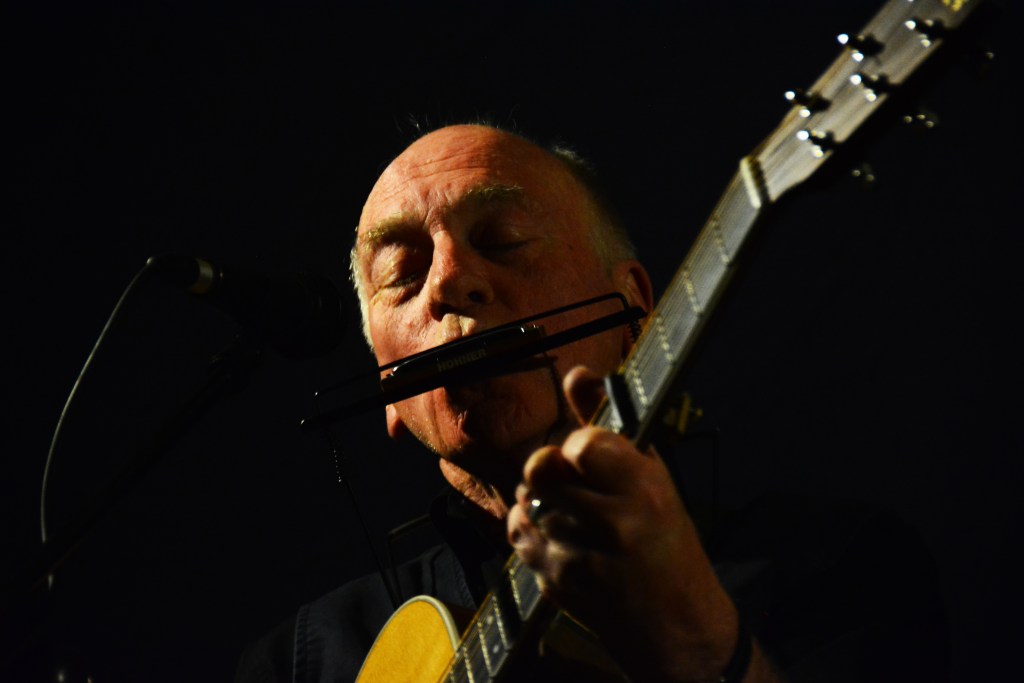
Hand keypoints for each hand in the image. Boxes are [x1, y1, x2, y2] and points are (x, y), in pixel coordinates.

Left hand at [507, 366, 742, 681]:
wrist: (675, 628)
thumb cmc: (668, 547)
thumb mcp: (654, 480)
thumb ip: (609, 427)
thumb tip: (578, 374)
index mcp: (644, 492)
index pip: (582, 444)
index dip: (580, 446)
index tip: (591, 457)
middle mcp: (611, 523)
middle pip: (542, 468)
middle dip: (552, 469)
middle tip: (574, 482)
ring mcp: (578, 555)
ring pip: (525, 498)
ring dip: (541, 499)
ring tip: (573, 514)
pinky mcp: (553, 581)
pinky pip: (519, 530)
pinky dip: (533, 527)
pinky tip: (562, 536)